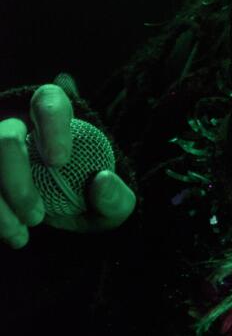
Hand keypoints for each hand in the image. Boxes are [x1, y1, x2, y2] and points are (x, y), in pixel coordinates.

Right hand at [0, 83, 135, 248]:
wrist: (61, 221)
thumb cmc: (86, 202)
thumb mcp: (112, 207)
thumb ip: (117, 197)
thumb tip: (102, 181)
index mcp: (55, 118)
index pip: (48, 100)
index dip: (50, 125)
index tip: (59, 161)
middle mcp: (16, 125)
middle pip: (4, 136)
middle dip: (17, 181)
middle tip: (37, 215)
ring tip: (22, 233)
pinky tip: (11, 235)